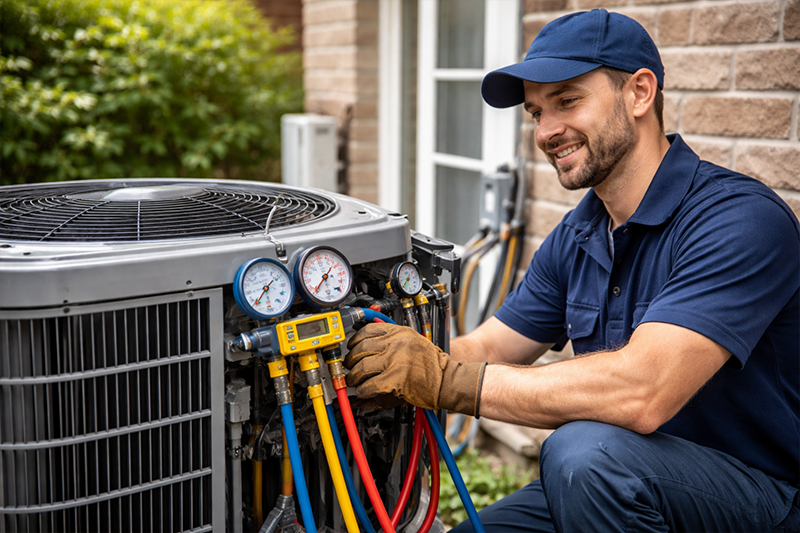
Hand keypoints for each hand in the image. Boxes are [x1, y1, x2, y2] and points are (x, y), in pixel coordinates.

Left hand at [345, 323, 486, 416]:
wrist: (449, 380)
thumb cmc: (433, 365)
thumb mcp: (414, 342)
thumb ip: (394, 340)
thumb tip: (371, 344)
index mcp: (401, 332)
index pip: (368, 330)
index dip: (354, 340)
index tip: (350, 347)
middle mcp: (397, 343)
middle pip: (361, 348)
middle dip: (350, 359)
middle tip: (348, 367)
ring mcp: (396, 360)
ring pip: (362, 366)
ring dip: (353, 376)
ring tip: (353, 381)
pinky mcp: (396, 378)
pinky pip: (370, 384)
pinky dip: (363, 390)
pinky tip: (363, 392)